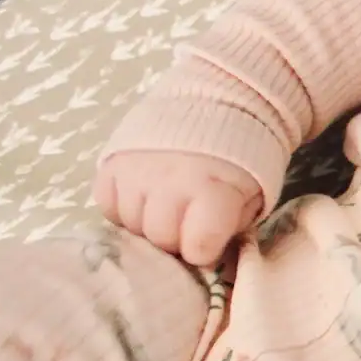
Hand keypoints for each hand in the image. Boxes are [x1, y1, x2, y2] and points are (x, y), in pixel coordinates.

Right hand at [95, 151, 263, 267]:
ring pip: (131, 225)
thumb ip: (232, 227)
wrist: (217, 103)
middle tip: (189, 220)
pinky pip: (107, 206)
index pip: (197, 249)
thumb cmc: (241, 157)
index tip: (210, 240)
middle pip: (161, 239)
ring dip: (149, 222)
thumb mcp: (253, 193)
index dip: (205, 250)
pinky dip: (124, 207)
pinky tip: (146, 194)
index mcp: (211, 190)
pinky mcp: (110, 164)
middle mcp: (167, 182)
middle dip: (177, 238)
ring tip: (168, 202)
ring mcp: (135, 172)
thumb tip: (210, 257)